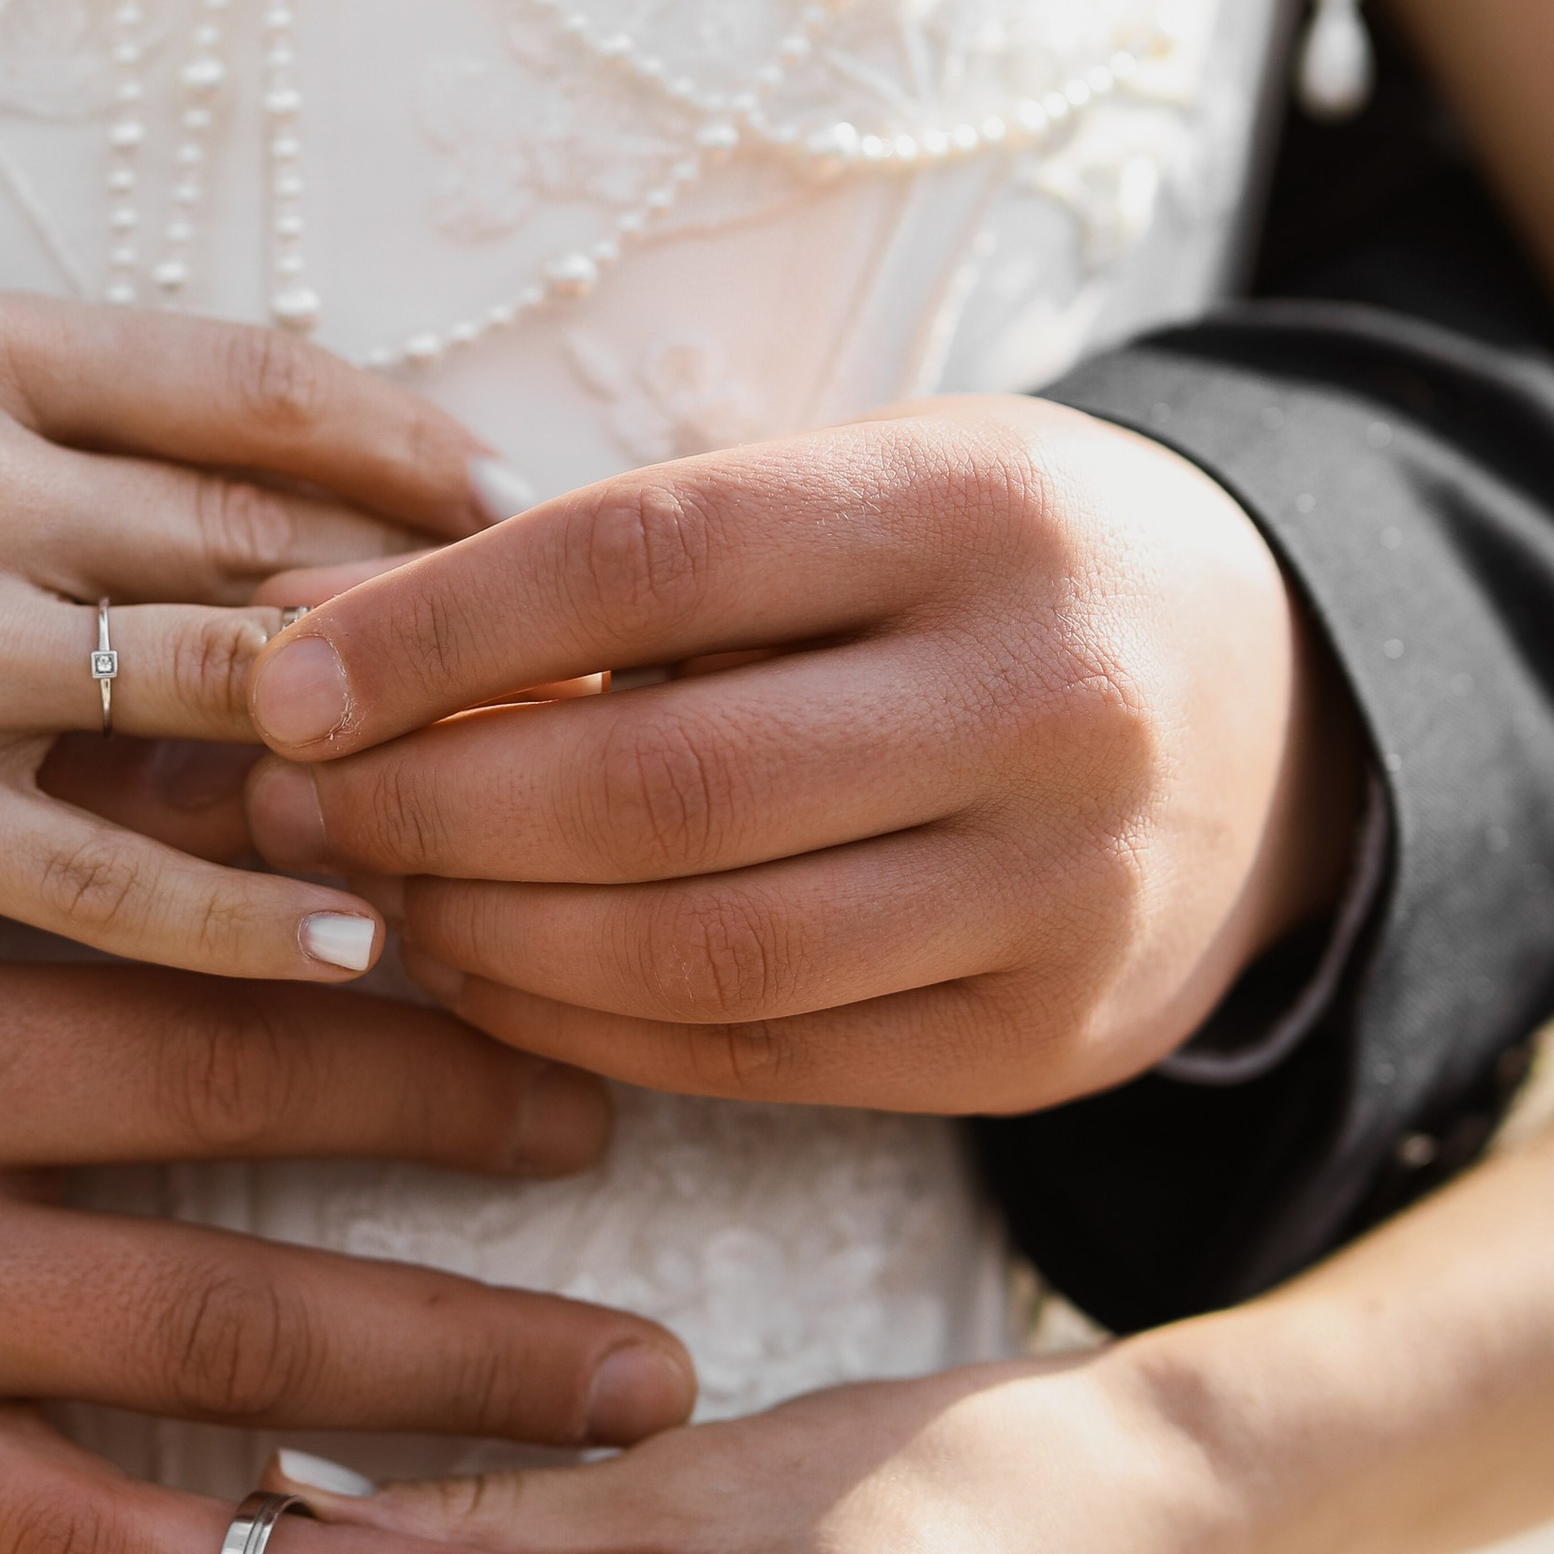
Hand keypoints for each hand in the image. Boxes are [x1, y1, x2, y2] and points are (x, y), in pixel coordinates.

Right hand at [0, 294, 528, 980]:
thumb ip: (62, 396)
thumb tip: (284, 442)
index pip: (270, 387)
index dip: (428, 463)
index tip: (538, 528)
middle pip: (278, 543)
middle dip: (457, 623)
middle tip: (600, 694)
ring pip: (218, 702)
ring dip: (386, 765)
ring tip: (524, 829)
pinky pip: (104, 879)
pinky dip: (250, 916)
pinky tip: (365, 952)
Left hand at [245, 397, 1364, 1109]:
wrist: (1272, 707)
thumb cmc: (984, 569)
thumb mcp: (845, 493)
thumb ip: (603, 562)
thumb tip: (299, 627)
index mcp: (977, 506)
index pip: (646, 560)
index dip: (432, 629)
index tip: (280, 678)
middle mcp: (1044, 699)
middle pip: (659, 785)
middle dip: (430, 807)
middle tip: (286, 806)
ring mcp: (1061, 893)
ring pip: (703, 955)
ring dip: (487, 939)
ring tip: (369, 894)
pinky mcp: (1044, 1043)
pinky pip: (764, 1060)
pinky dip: (589, 1029)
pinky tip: (485, 979)